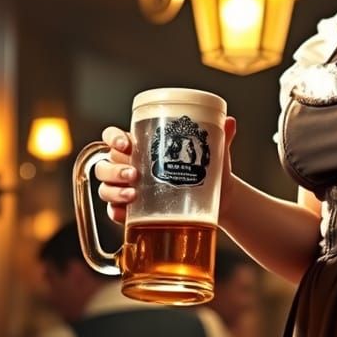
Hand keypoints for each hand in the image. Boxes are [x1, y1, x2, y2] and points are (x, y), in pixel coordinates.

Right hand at [95, 117, 237, 224]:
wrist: (218, 199)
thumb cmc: (208, 170)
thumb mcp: (212, 154)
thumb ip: (219, 137)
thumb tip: (231, 122)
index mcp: (141, 147)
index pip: (114, 137)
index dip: (113, 138)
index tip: (126, 144)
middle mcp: (129, 166)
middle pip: (105, 164)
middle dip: (114, 169)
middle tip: (135, 176)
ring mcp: (127, 189)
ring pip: (105, 187)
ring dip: (113, 191)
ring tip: (133, 195)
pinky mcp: (133, 211)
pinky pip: (113, 211)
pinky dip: (116, 212)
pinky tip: (124, 214)